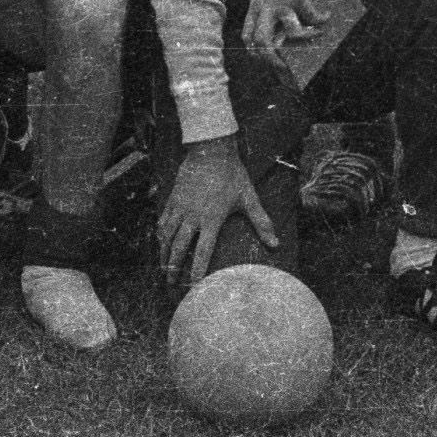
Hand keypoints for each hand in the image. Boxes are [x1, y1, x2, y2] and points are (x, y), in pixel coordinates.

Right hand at [157, 137, 277, 282]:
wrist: (211, 150)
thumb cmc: (232, 174)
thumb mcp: (249, 198)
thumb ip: (261, 222)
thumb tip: (276, 244)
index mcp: (212, 219)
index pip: (202, 252)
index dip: (196, 271)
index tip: (193, 286)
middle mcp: (193, 216)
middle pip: (179, 247)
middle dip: (173, 267)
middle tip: (171, 283)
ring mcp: (180, 207)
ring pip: (167, 236)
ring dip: (163, 254)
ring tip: (162, 268)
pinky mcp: (173, 198)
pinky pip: (163, 220)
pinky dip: (160, 234)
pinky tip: (160, 242)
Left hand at [240, 0, 327, 58]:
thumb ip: (271, 12)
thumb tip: (286, 40)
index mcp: (256, 6)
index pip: (248, 36)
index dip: (256, 54)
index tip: (268, 63)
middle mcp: (265, 6)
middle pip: (262, 41)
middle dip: (272, 60)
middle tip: (285, 68)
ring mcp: (282, 2)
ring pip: (291, 34)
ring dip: (307, 38)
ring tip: (317, 35)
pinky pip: (312, 19)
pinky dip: (322, 20)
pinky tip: (327, 16)